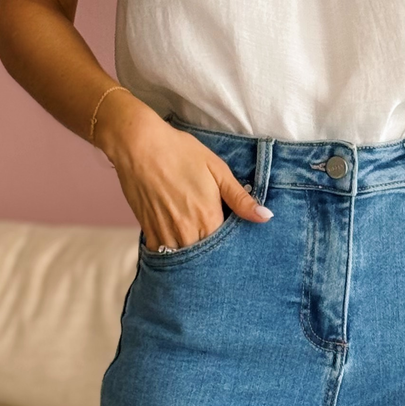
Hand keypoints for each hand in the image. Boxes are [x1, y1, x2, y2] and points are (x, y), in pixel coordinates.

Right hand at [95, 92, 271, 249]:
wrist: (139, 146)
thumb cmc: (180, 153)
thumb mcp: (217, 170)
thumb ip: (241, 198)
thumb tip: (265, 217)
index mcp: (208, 218)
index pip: (227, 247)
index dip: (232, 247)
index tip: (233, 240)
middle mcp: (187, 232)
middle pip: (206, 257)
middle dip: (213, 254)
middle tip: (216, 241)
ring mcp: (166, 234)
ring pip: (185, 259)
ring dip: (193, 255)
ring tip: (197, 241)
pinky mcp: (149, 232)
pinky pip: (163, 254)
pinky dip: (173, 252)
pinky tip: (179, 240)